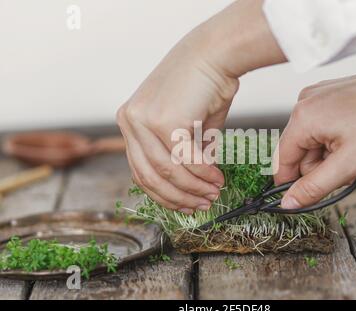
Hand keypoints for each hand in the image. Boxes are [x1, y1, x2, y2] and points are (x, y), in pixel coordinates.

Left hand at [116, 42, 238, 213]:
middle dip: (179, 197)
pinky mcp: (163, 120)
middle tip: (202, 204)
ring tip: (213, 192)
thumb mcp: (187, 126)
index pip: (140, 170)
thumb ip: (184, 154)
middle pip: (149, 177)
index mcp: (131, 121)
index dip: (164, 194)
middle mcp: (130, 121)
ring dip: (194, 188)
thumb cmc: (203, 86)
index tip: (185, 204)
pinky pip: (185, 159)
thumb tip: (195, 183)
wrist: (215, 54)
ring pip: (167, 172)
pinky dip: (203, 173)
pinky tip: (217, 177)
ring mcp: (143, 120)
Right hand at [274, 62, 355, 208]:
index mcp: (303, 116)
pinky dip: (335, 138)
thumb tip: (288, 202)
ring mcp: (320, 94)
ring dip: (329, 153)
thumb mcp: (348, 164)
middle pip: (298, 149)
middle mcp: (306, 100)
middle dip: (319, 166)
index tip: (303, 197)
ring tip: (355, 152)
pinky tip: (355, 138)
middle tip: (346, 170)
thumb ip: (314, 187)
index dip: (291, 183)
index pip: (282, 159)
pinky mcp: (332, 92)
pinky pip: (322, 124)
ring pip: (312, 138)